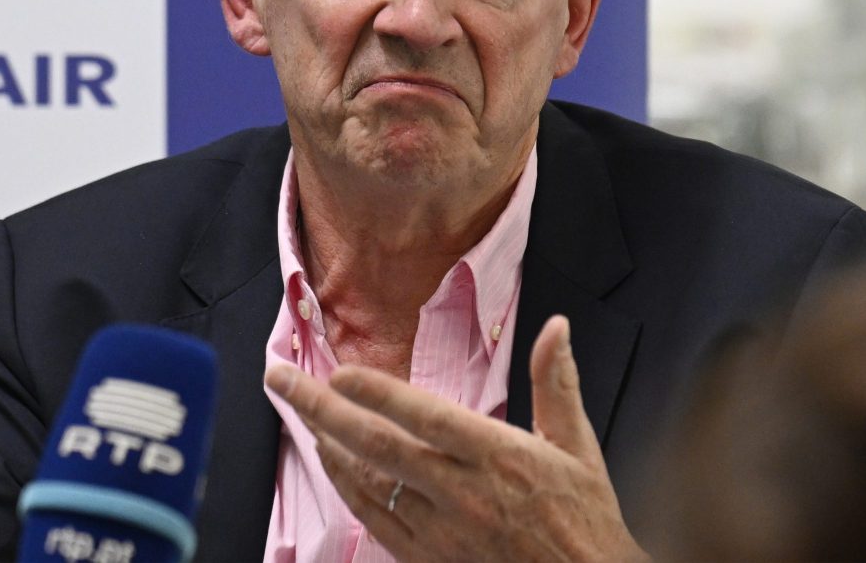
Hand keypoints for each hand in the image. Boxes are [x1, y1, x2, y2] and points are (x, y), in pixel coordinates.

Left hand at [265, 315, 648, 562]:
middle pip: (377, 446)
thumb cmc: (583, 520)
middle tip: (282, 380)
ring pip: (367, 483)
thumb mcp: (578, 446)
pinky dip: (345, 487)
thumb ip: (557, 382)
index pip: (425, 418)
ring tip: (296, 411)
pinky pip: (374, 518)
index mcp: (497, 456)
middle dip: (321, 409)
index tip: (339, 371)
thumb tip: (556, 327)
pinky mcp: (429, 556)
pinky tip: (330, 462)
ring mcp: (441, 528)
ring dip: (326, 444)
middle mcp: (461, 491)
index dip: (379, 394)